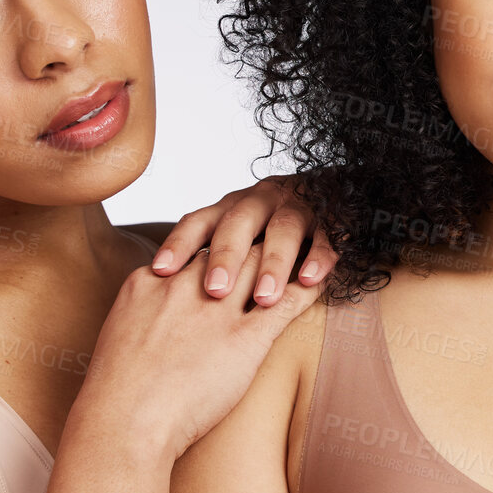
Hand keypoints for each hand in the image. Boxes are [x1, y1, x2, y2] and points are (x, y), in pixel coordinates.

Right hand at [75, 243, 320, 460]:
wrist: (124, 424)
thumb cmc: (116, 396)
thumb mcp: (120, 335)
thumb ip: (144, 315)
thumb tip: (157, 318)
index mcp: (149, 282)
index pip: (191, 250)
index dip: (217, 250)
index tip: (234, 250)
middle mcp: (184, 286)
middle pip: (230, 247)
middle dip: (255, 240)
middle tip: (280, 234)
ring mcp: (216, 309)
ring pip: (260, 264)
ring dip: (285, 255)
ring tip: (308, 246)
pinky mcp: (244, 338)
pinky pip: (285, 301)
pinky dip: (306, 286)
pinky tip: (322, 279)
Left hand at [152, 174, 337, 305]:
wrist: (331, 194)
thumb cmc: (270, 232)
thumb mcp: (238, 238)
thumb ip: (208, 258)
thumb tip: (161, 291)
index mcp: (231, 209)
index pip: (199, 222)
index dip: (180, 244)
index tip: (160, 272)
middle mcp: (260, 202)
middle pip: (238, 223)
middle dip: (226, 256)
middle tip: (215, 291)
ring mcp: (296, 208)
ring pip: (282, 230)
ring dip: (273, 263)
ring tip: (264, 298)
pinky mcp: (330, 219)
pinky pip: (325, 236)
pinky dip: (318, 257)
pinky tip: (310, 280)